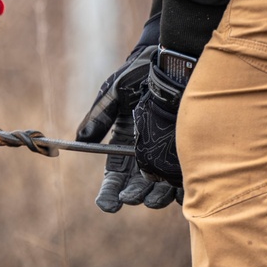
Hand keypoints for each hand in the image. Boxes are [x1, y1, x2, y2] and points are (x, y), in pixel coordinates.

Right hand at [76, 17, 181, 211]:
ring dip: (156, 196)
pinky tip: (178, 193)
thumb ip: (99, 116)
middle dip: (133, 195)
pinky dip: (182, 186)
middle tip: (131, 199)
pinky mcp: (187, 147)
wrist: (168, 61)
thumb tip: (80, 139)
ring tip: (153, 200)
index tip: (108, 205)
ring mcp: (166, 151)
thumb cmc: (136, 75)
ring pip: (160, 184)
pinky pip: (185, 173)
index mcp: (121, 143)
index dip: (109, 192)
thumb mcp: (112, 92)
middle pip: (136, 184)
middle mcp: (143, 152)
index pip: (113, 175)